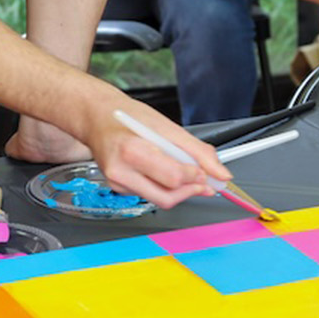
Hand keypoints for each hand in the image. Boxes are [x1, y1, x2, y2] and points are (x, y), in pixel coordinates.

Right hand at [12, 92, 227, 208]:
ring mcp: (117, 183)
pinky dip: (162, 186)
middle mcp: (121, 171)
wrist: (98, 117)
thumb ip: (198, 152)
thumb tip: (221, 174)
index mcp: (133, 150)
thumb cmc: (129, 118)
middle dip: (189, 190)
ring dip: (178, 190)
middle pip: (167, 197)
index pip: (173, 177)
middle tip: (201, 179)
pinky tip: (161, 170)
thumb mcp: (167, 127)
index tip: (205, 171)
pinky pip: (149, 195)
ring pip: (159, 200)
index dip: (195, 177)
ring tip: (183, 171)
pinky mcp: (118, 188)